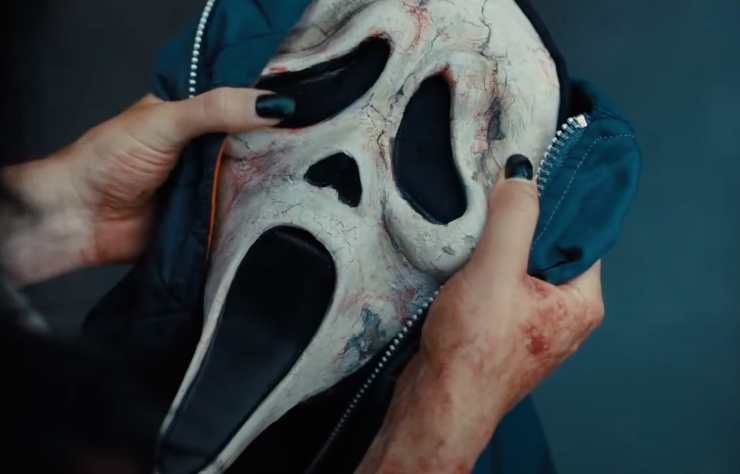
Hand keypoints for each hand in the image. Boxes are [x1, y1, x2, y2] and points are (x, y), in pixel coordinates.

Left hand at [1, 88, 293, 283]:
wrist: (80, 219)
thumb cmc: (108, 160)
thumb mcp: (165, 122)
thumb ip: (217, 110)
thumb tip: (274, 105)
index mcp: (194, 115)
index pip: (242, 106)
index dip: (272, 108)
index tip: (307, 111)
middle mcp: (206, 149)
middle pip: (255, 146)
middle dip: (280, 148)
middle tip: (316, 149)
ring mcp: (210, 185)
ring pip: (253, 181)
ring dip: (272, 183)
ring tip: (308, 179)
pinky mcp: (210, 219)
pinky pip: (242, 215)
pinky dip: (258, 214)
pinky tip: (284, 209)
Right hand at [358, 155, 604, 472]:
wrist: (438, 403)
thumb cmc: (474, 346)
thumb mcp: (496, 270)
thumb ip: (512, 218)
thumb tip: (522, 171)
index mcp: (582, 301)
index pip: (581, 234)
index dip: (555, 202)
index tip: (528, 174)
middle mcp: (565, 314)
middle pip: (549, 248)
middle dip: (521, 222)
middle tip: (495, 192)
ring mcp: (534, 326)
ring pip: (521, 267)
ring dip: (499, 246)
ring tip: (476, 220)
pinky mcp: (504, 333)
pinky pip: (501, 286)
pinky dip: (485, 268)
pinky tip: (464, 255)